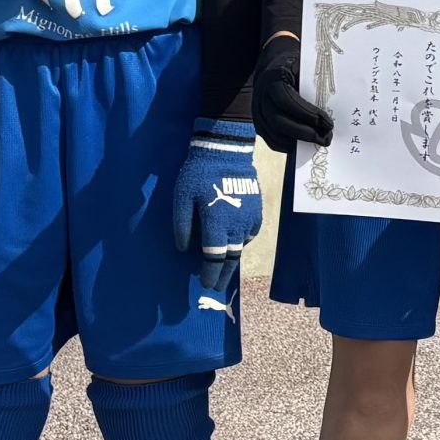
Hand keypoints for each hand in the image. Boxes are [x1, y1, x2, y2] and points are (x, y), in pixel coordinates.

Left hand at [172, 119, 261, 302]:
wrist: (226, 152)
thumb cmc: (199, 174)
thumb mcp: (182, 199)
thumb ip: (182, 227)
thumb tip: (184, 249)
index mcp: (217, 224)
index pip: (214, 258)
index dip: (210, 274)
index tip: (206, 285)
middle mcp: (236, 225)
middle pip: (231, 258)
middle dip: (223, 274)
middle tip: (217, 287)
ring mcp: (249, 219)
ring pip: (241, 247)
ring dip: (232, 258)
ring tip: (223, 267)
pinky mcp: (257, 211)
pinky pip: (250, 234)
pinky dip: (241, 242)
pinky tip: (234, 244)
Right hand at [251, 36, 332, 149]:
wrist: (271, 68)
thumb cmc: (293, 66)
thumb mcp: (303, 64)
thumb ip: (313, 80)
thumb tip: (334, 100)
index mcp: (273, 79)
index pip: (287, 101)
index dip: (308, 114)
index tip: (328, 122)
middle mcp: (261, 97)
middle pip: (278, 121)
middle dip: (304, 133)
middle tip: (326, 137)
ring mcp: (257, 112)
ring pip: (274, 134)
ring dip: (298, 142)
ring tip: (319, 142)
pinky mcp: (259, 124)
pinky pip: (271, 140)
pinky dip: (289, 146)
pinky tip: (304, 145)